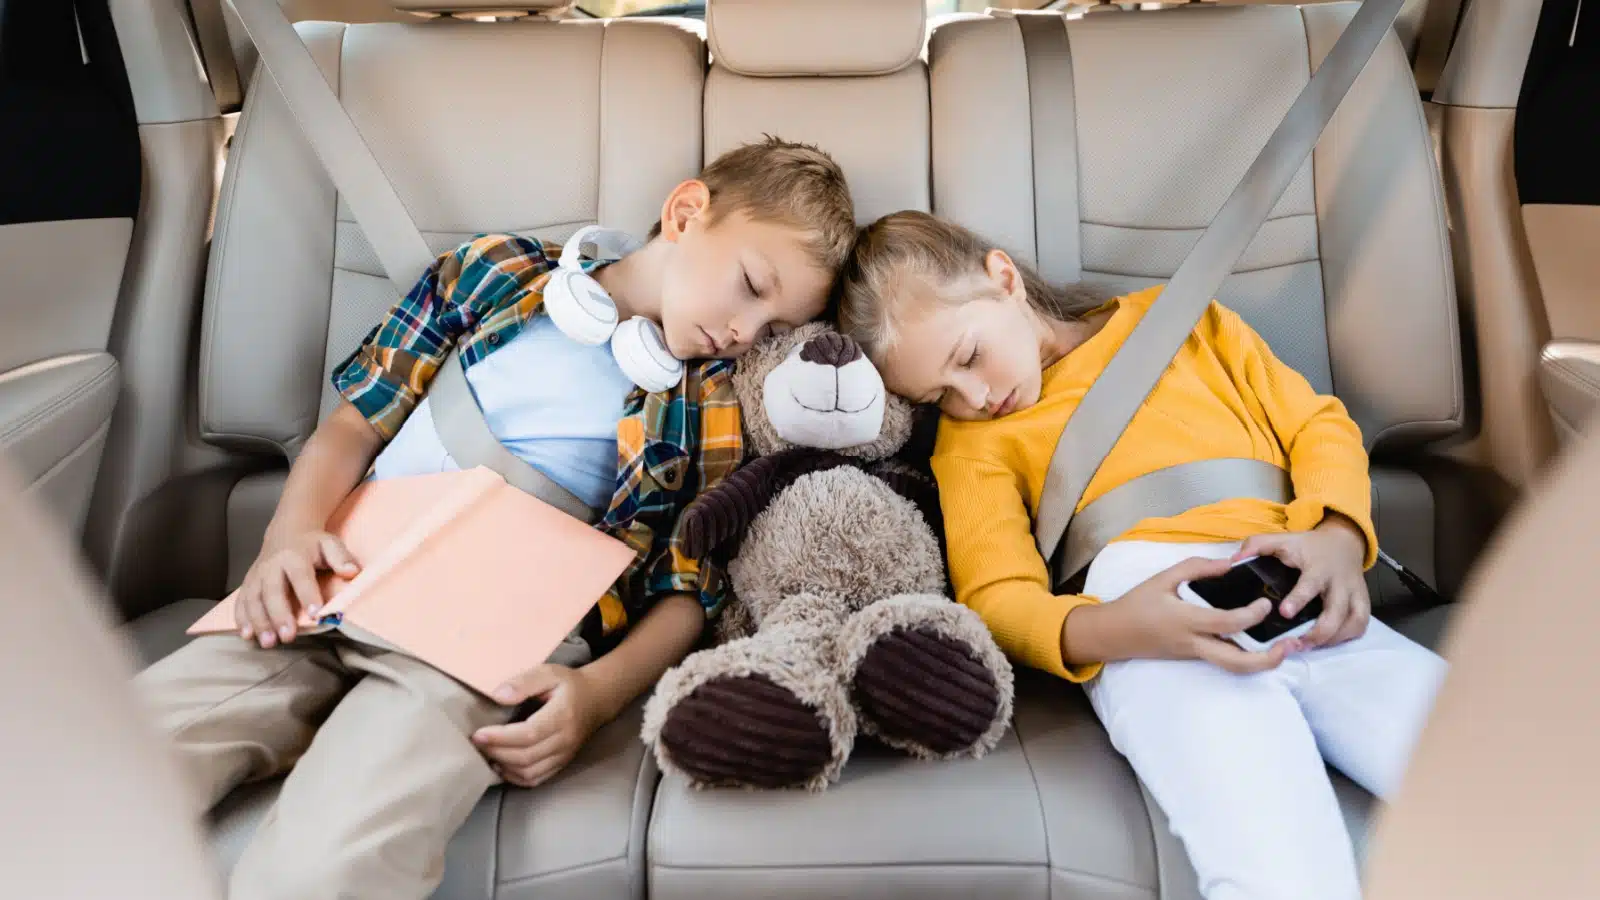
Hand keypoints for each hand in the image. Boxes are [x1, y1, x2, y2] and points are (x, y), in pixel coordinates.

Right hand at [235, 531, 358, 646]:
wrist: (286, 532)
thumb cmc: (312, 544)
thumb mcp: (330, 544)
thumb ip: (341, 558)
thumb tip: (352, 572)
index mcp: (294, 556)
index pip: (301, 577)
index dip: (308, 595)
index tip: (316, 613)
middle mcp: (272, 565)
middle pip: (273, 591)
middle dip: (279, 615)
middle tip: (287, 636)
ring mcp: (257, 575)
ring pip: (254, 599)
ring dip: (258, 622)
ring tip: (267, 642)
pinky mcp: (248, 583)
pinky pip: (241, 601)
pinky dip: (241, 618)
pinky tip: (246, 635)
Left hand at [472, 665, 606, 788]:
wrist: (597, 699)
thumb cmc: (569, 685)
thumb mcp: (549, 672)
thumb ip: (523, 682)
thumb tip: (498, 696)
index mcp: (562, 715)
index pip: (529, 734)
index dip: (501, 738)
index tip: (478, 734)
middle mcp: (565, 740)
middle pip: (526, 756)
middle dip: (497, 751)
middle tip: (477, 742)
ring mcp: (564, 755)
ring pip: (530, 772)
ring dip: (504, 766)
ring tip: (487, 753)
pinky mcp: (561, 764)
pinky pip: (536, 779)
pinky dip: (515, 777)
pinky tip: (502, 766)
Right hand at [1076, 556, 1299, 673]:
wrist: (1115, 634)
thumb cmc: (1137, 603)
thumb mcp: (1163, 577)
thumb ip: (1198, 568)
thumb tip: (1230, 564)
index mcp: (1186, 620)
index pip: (1227, 623)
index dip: (1251, 615)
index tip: (1266, 603)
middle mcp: (1194, 643)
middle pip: (1237, 662)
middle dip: (1268, 658)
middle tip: (1290, 644)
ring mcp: (1195, 655)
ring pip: (1234, 668)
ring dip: (1262, 663)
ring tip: (1282, 650)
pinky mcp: (1195, 658)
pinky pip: (1225, 660)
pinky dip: (1247, 656)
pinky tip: (1260, 644)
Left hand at [1235, 514, 1369, 648]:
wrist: (1343, 542)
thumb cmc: (1308, 546)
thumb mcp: (1283, 540)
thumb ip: (1258, 546)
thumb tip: (1234, 560)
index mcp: (1319, 567)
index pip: (1311, 585)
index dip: (1299, 599)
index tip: (1285, 612)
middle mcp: (1340, 582)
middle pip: (1337, 612)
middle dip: (1319, 632)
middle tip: (1296, 643)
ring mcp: (1354, 594)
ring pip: (1353, 622)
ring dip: (1332, 639)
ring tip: (1308, 646)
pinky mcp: (1362, 603)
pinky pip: (1360, 625)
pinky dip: (1346, 637)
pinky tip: (1326, 642)